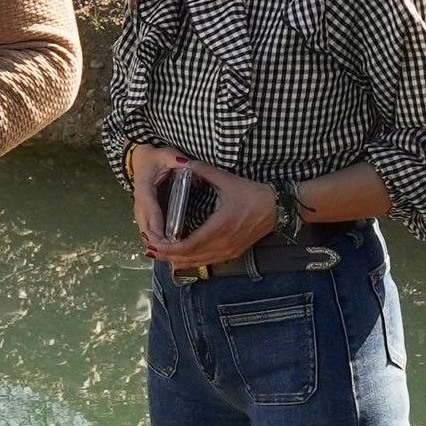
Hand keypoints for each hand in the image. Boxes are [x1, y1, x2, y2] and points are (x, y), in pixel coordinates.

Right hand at [125, 143, 176, 250]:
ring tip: (170, 258)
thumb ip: (176, 160)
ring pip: (145, 232)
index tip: (166, 240)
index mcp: (145, 188)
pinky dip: (155, 243)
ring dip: (155, 246)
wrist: (140, 158)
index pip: (151, 210)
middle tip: (172, 255)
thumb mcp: (167, 154)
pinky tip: (166, 252)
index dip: (158, 226)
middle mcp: (140, 202)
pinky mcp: (143, 214)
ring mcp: (140, 210)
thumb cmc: (155, 158)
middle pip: (145, 227)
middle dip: (157, 243)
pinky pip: (147, 231)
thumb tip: (186, 164)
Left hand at [147, 159, 278, 270]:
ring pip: (197, 262)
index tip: (153, 243)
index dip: (168, 247)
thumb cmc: (252, 194)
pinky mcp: (231, 253)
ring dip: (177, 260)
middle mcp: (223, 244)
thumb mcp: (227, 180)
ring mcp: (228, 251)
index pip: (188, 245)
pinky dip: (190, 261)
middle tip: (149, 249)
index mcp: (219, 227)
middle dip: (167, 255)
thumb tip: (181, 162)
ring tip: (158, 254)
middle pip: (189, 258)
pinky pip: (206, 261)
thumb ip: (202, 171)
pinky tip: (178, 258)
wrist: (276, 208)